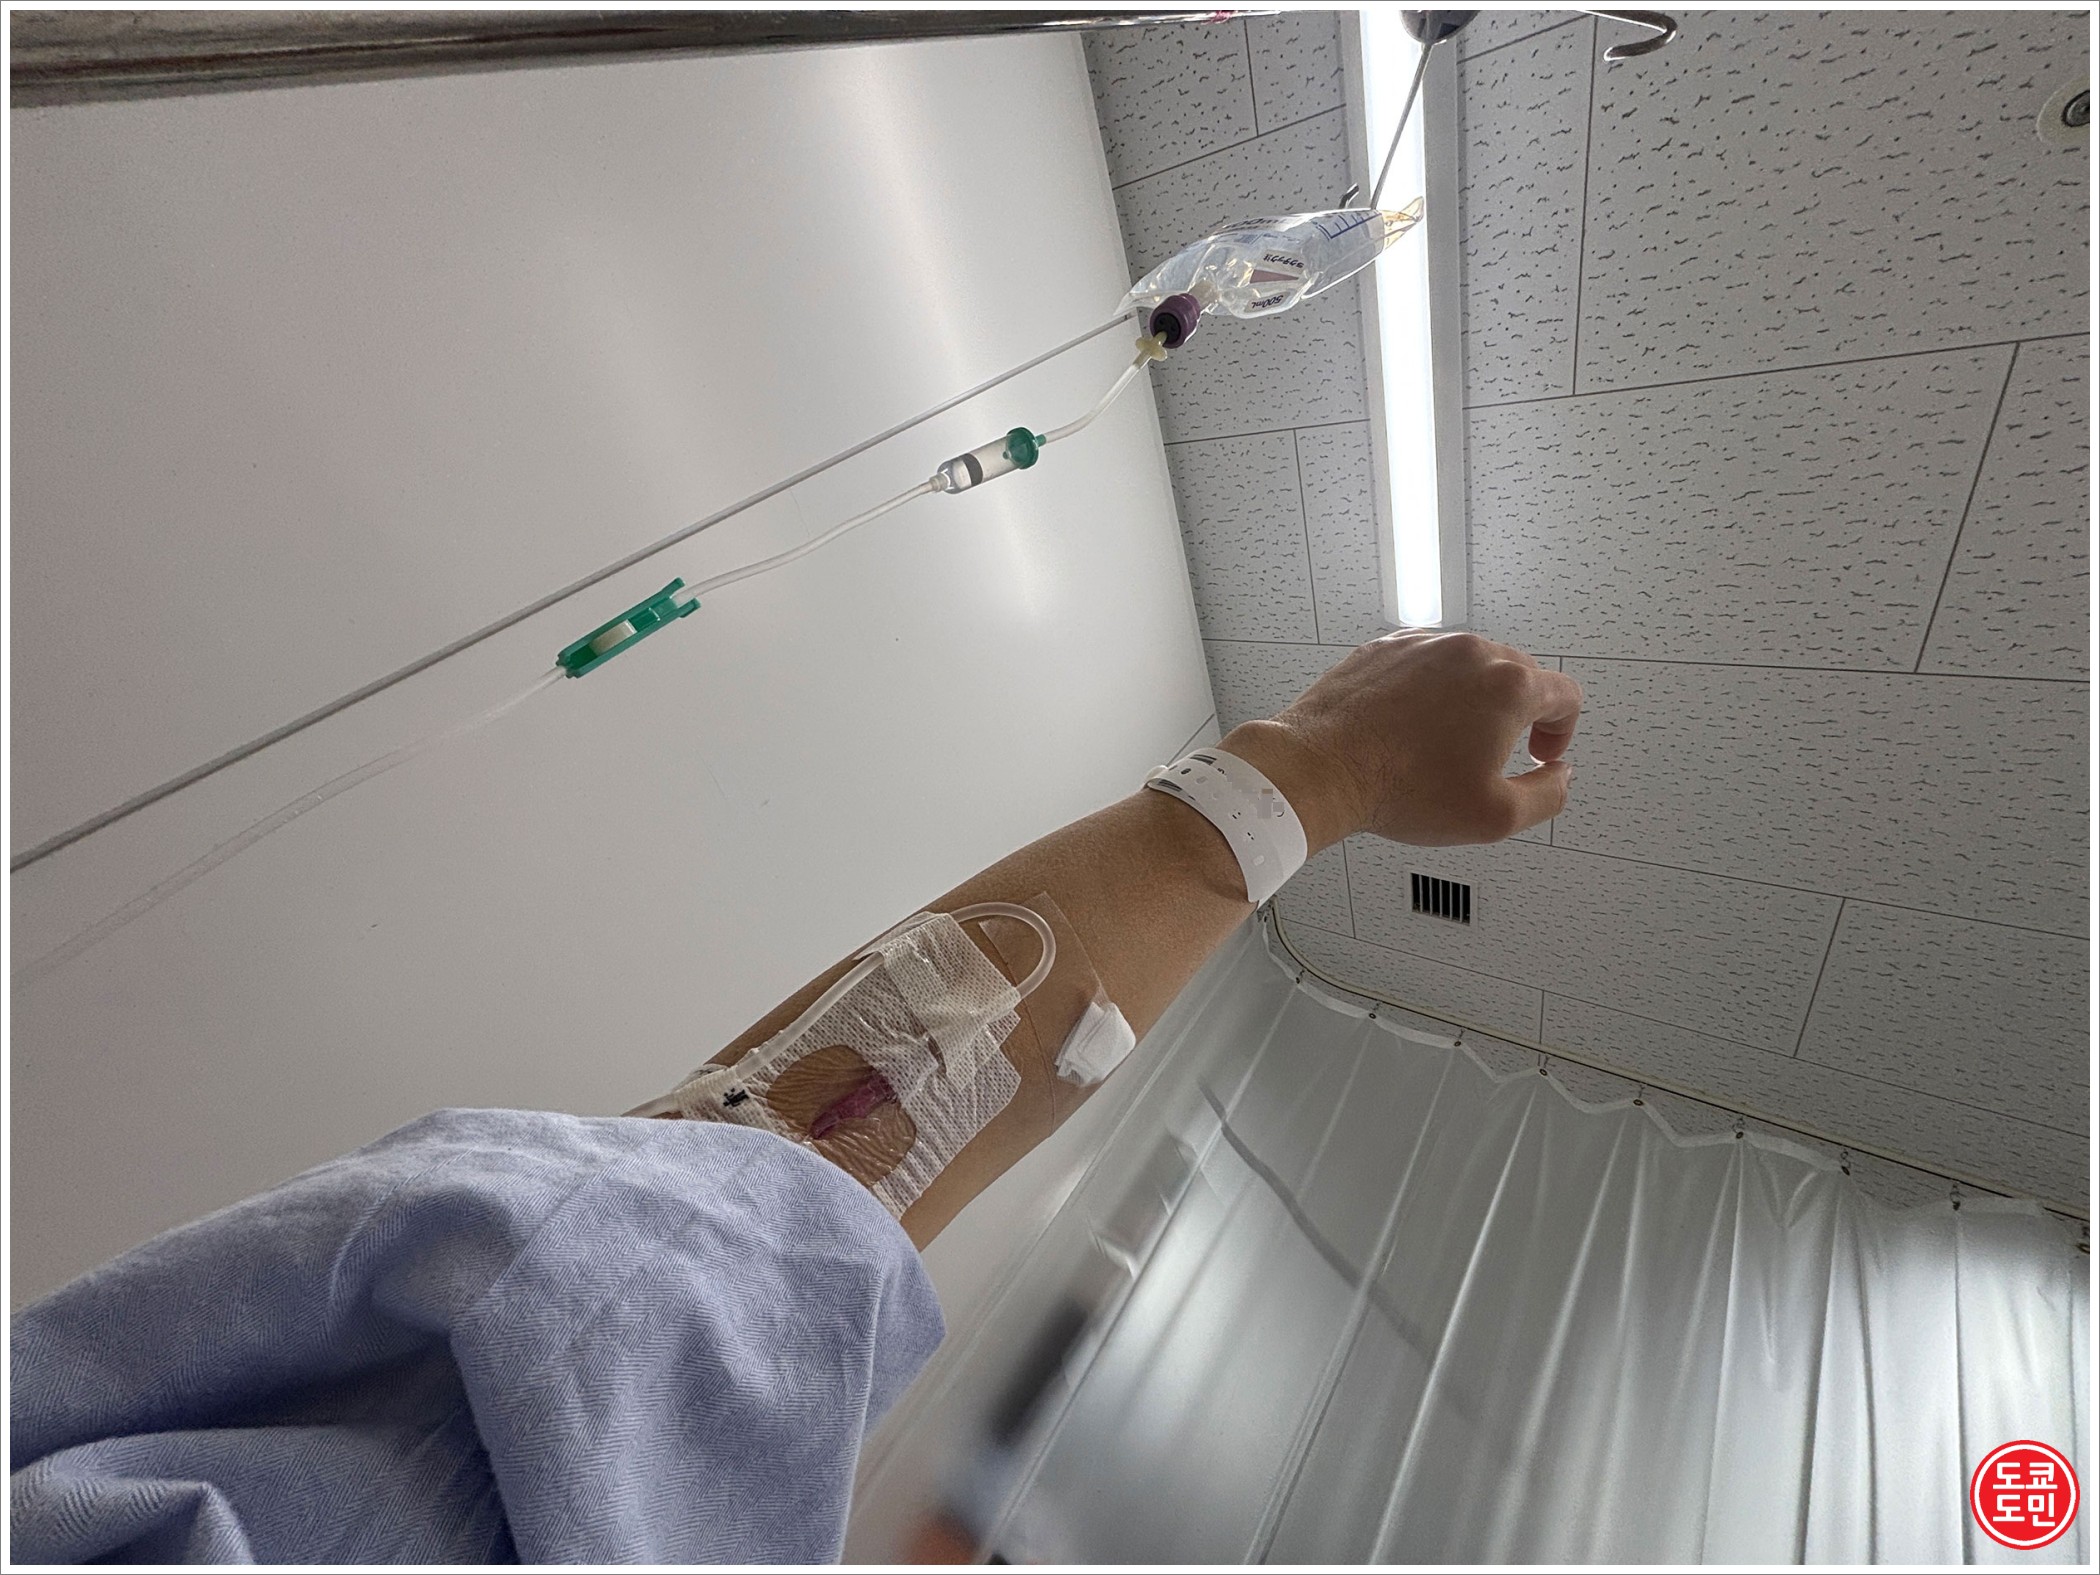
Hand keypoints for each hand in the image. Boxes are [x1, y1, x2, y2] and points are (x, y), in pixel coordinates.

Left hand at [1217, 630, 1580, 850]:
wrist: (1320, 769)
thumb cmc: (1399, 789)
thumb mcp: (1496, 817)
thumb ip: (1548, 795)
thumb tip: (1560, 776)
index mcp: (1508, 685)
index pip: (1565, 694)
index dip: (1563, 730)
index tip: (1542, 752)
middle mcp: (1469, 652)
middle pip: (1517, 676)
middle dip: (1516, 716)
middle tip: (1495, 754)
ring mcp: (1424, 645)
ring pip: (1467, 667)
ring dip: (1470, 700)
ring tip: (1444, 745)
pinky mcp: (1384, 648)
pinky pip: (1424, 665)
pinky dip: (1427, 691)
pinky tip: (1409, 728)